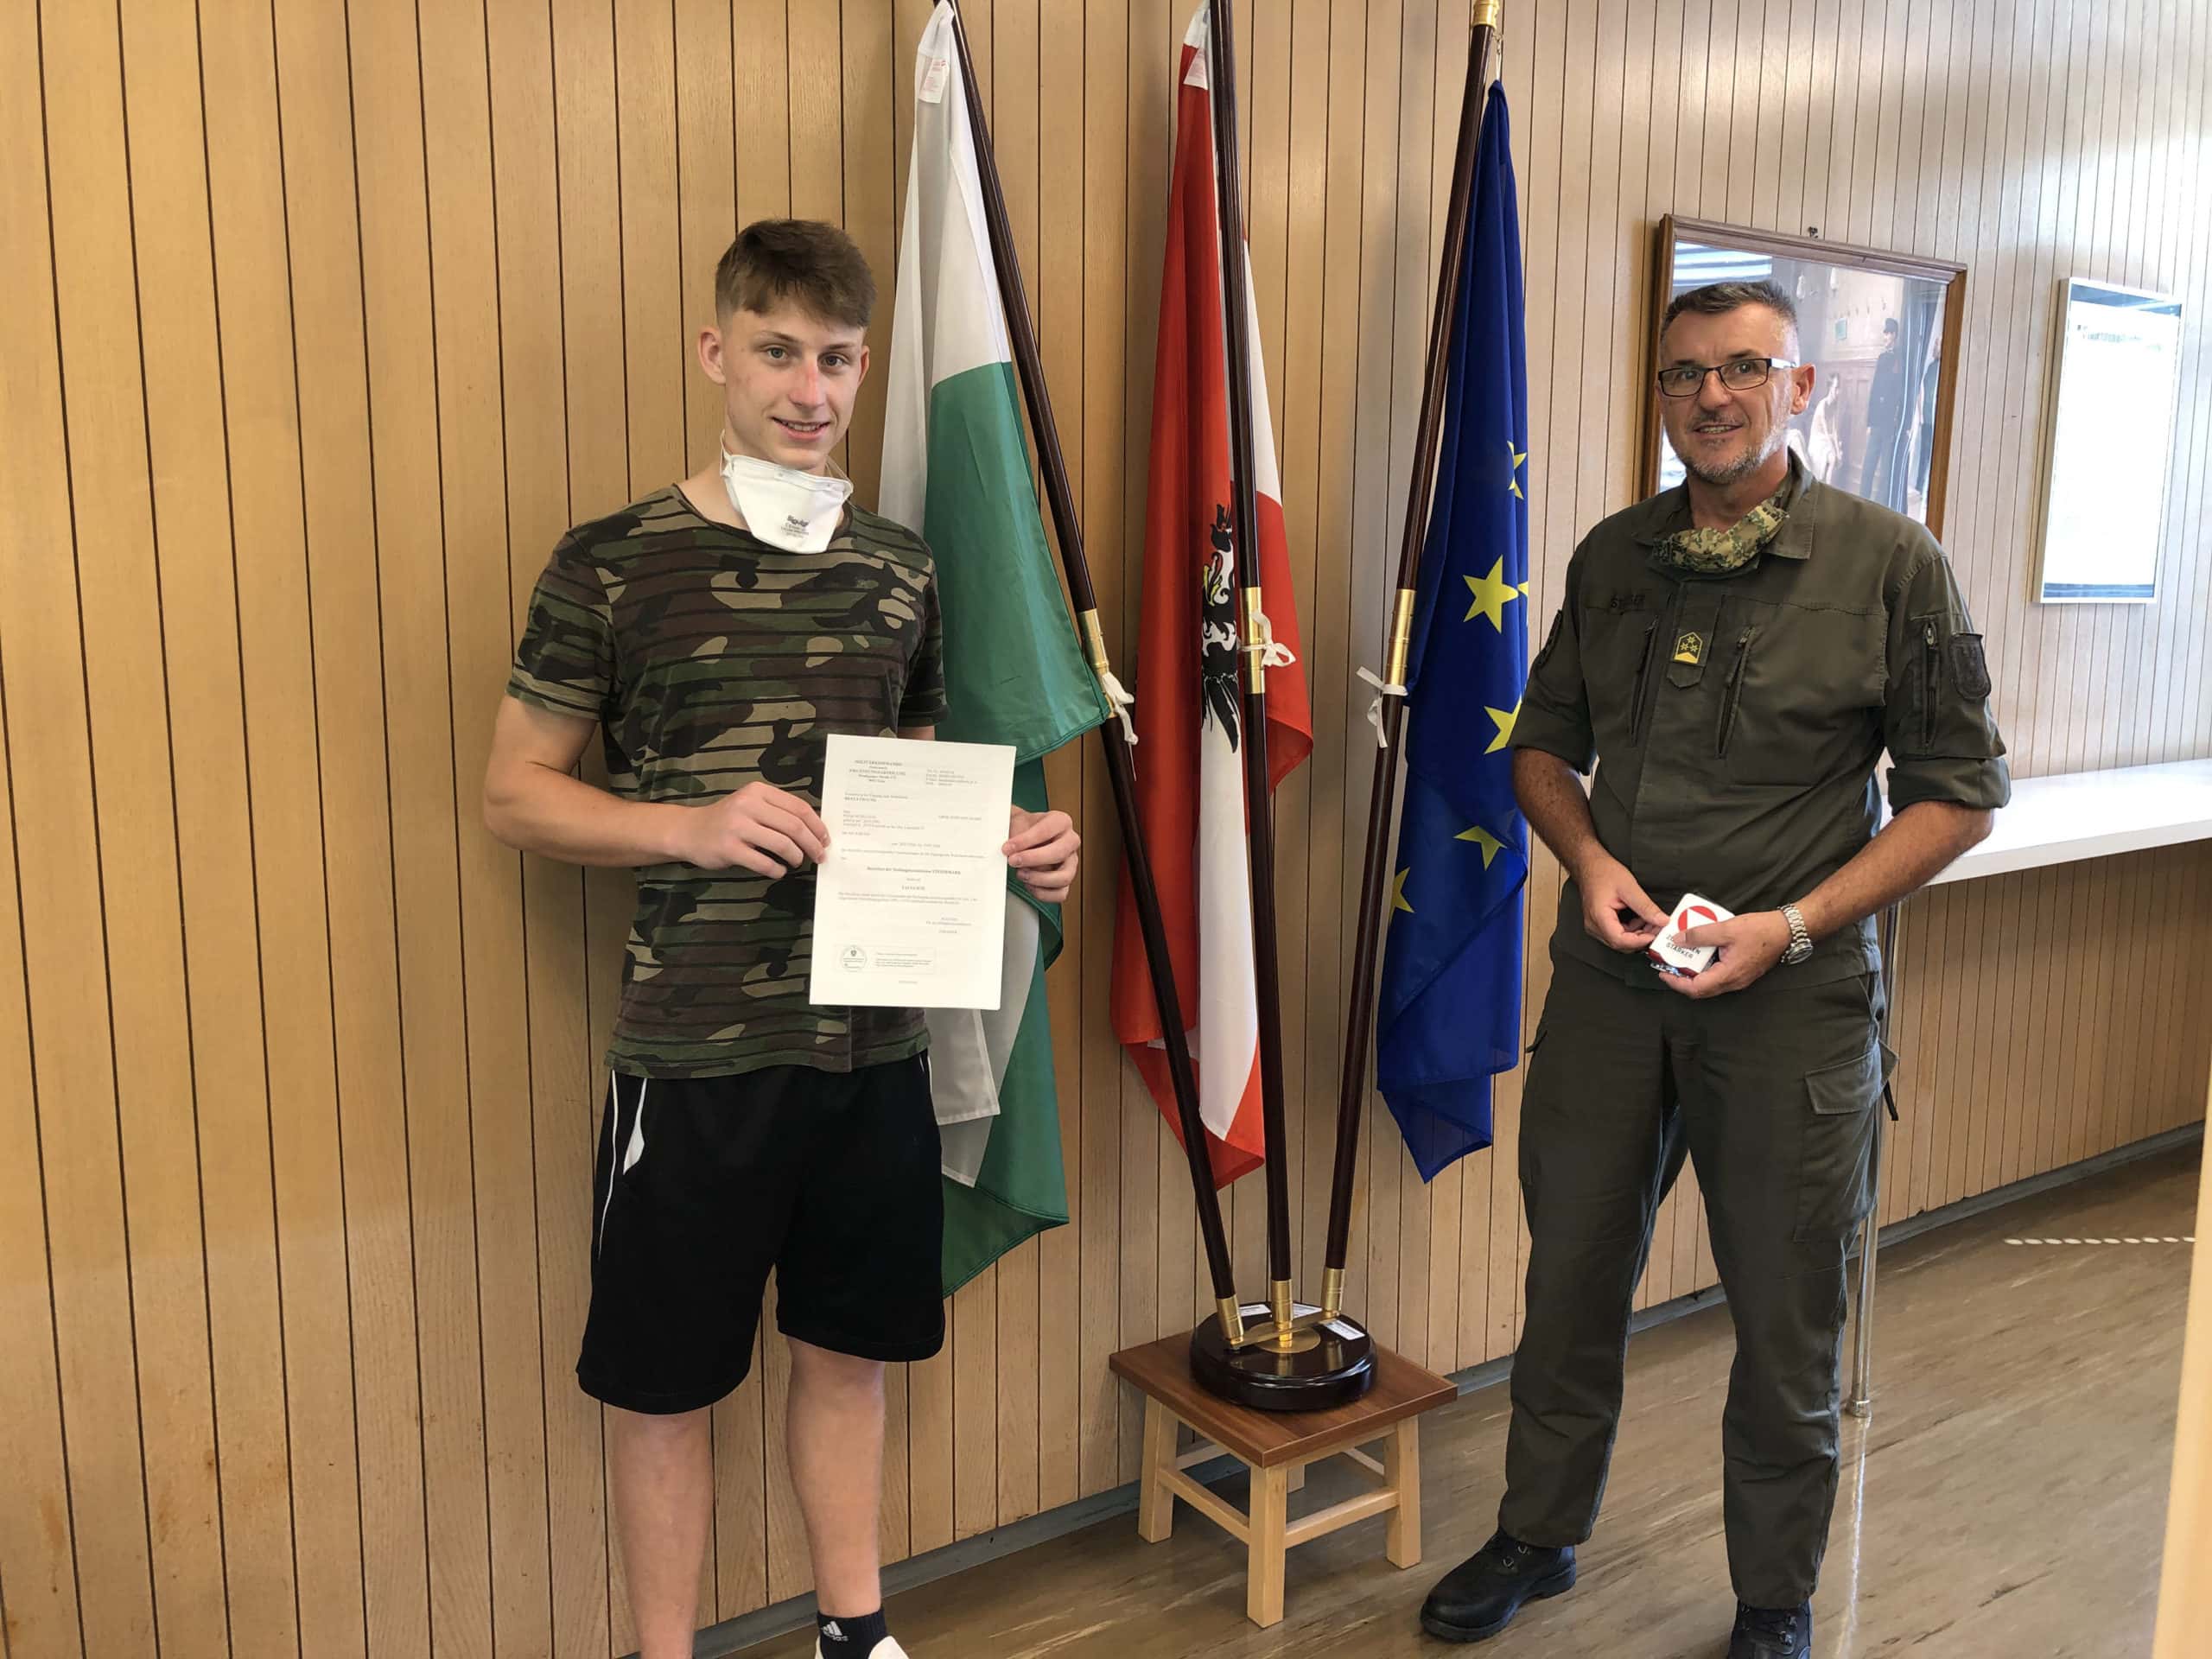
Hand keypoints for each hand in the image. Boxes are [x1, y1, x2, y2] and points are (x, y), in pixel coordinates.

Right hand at [671, 781, 828, 875]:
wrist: (689, 831)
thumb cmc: (727, 819)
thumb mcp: (751, 805)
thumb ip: (778, 811)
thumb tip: (815, 830)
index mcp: (758, 791)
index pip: (798, 807)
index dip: (817, 825)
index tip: (826, 839)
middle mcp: (748, 805)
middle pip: (793, 826)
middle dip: (812, 844)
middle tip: (819, 856)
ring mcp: (737, 827)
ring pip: (782, 844)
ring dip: (796, 857)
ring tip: (797, 862)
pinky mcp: (729, 848)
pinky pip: (763, 862)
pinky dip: (776, 870)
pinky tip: (778, 871)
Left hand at [1005, 806, 1079, 903]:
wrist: (1022, 835)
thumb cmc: (1022, 829)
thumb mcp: (1015, 822)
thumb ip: (1012, 833)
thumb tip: (1007, 849)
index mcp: (1061, 822)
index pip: (1046, 831)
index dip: (1025, 841)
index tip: (1008, 847)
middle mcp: (1070, 841)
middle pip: (1059, 853)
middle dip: (1032, 859)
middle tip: (1013, 861)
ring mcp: (1071, 862)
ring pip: (1064, 877)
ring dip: (1039, 879)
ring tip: (1021, 874)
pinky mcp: (1066, 879)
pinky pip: (1060, 893)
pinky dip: (1043, 893)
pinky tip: (1029, 885)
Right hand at [1575, 854, 1669, 951]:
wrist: (1590, 865)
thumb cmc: (1602, 872)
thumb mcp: (1629, 887)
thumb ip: (1646, 906)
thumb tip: (1661, 920)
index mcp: (1599, 917)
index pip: (1619, 940)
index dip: (1639, 941)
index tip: (1655, 935)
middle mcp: (1594, 925)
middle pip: (1620, 943)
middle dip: (1641, 938)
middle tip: (1657, 929)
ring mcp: (1596, 925)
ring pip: (1620, 940)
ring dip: (1637, 935)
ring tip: (1652, 923)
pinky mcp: (1600, 923)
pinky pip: (1617, 933)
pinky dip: (1632, 930)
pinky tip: (1641, 921)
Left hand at [1659, 909, 1791, 998]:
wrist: (1786, 931)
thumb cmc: (1760, 930)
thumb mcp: (1727, 928)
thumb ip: (1700, 935)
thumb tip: (1678, 940)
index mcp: (1729, 975)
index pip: (1696, 988)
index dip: (1677, 983)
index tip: (1663, 972)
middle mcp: (1734, 982)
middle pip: (1702, 990)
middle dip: (1682, 980)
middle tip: (1668, 966)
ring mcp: (1740, 979)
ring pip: (1710, 984)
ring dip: (1694, 974)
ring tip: (1681, 959)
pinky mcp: (1743, 972)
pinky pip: (1719, 976)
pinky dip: (1706, 969)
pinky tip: (1700, 954)